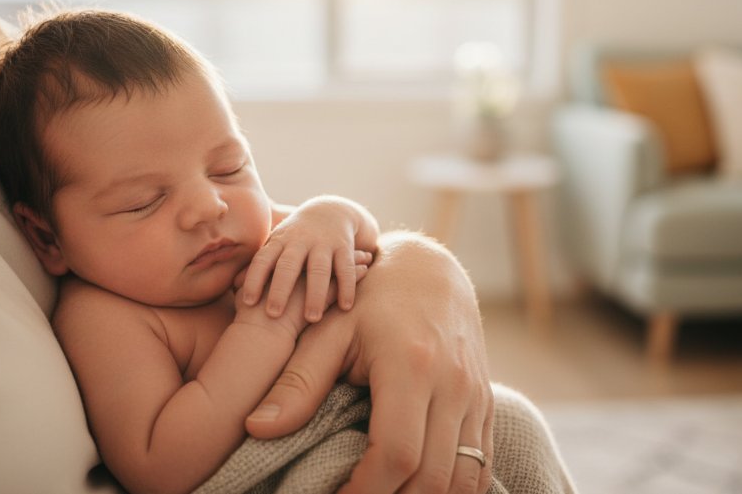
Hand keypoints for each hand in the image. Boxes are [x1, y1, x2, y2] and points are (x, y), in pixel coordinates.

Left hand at [241, 196, 377, 321]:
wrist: (330, 211)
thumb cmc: (295, 238)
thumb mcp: (275, 245)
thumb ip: (258, 265)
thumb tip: (233, 287)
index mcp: (279, 242)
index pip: (262, 260)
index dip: (254, 279)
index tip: (247, 302)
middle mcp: (300, 241)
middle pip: (288, 266)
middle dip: (280, 289)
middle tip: (272, 314)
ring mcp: (323, 244)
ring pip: (319, 269)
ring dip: (314, 294)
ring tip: (311, 319)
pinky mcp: (344, 248)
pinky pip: (345, 269)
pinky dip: (347, 287)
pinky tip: (345, 307)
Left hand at [245, 232, 493, 493]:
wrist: (431, 270)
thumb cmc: (371, 298)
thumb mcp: (329, 330)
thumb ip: (298, 382)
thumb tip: (256, 427)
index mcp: (411, 366)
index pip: (396, 455)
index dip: (365, 491)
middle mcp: (453, 385)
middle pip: (432, 478)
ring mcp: (476, 396)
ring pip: (464, 479)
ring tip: (384, 493)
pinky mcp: (485, 404)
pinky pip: (479, 466)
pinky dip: (452, 488)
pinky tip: (414, 488)